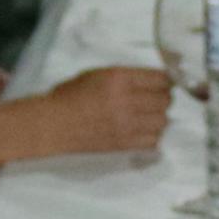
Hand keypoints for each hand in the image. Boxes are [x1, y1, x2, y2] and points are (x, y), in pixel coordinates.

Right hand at [35, 64, 171, 157]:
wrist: (53, 124)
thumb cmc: (70, 96)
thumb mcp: (96, 74)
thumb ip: (125, 76)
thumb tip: (151, 81)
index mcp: (119, 78)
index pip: (160, 78)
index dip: (166, 80)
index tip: (164, 83)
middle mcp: (126, 100)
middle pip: (165, 100)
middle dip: (163, 99)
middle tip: (155, 100)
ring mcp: (126, 124)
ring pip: (162, 121)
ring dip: (158, 118)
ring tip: (148, 117)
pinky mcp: (124, 144)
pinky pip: (153, 141)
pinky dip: (152, 136)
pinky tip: (142, 132)